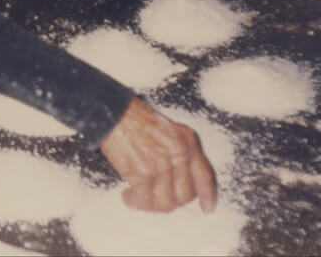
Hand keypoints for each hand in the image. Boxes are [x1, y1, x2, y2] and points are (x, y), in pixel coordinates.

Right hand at [99, 97, 216, 213]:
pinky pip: (144, 199)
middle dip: (170, 201)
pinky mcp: (143, 172)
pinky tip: (127, 195)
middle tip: (155, 197)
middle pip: (185, 195)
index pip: (204, 175)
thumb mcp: (168, 128)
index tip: (207, 208)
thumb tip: (176, 179)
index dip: (207, 195)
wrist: (113, 111)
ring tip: (138, 197)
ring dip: (150, 205)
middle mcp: (179, 153)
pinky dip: (134, 201)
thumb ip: (178, 150)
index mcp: (187, 140)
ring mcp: (162, 164)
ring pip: (165, 202)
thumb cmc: (134, 117)